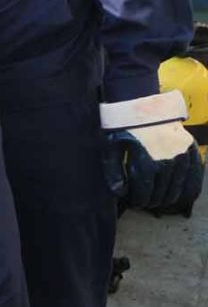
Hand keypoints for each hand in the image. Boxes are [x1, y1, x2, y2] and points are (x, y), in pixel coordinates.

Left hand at [102, 93, 202, 210]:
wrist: (143, 104)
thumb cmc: (123, 128)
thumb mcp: (111, 148)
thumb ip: (113, 172)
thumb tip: (119, 193)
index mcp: (147, 163)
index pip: (145, 194)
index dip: (138, 201)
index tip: (134, 202)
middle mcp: (168, 162)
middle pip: (162, 193)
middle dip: (152, 201)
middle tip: (145, 201)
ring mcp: (182, 156)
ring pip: (179, 187)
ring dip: (168, 197)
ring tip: (159, 199)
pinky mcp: (191, 148)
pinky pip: (195, 174)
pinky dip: (190, 187)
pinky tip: (183, 194)